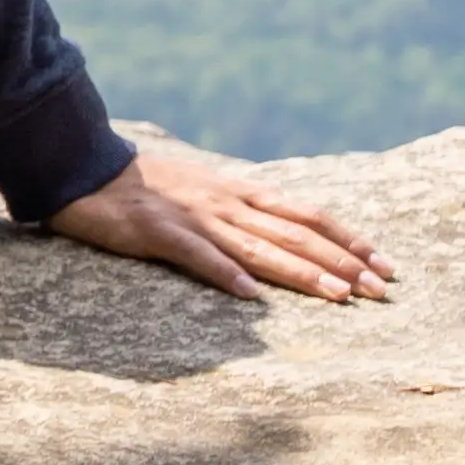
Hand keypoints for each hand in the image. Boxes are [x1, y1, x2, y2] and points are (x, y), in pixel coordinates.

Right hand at [49, 144, 392, 303]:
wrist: (81, 167)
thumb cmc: (142, 184)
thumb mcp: (201, 186)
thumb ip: (238, 204)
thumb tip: (282, 225)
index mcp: (236, 190)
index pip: (305, 214)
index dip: (346, 237)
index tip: (382, 261)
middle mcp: (223, 202)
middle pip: (293, 233)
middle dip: (341, 262)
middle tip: (380, 289)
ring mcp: (192, 216)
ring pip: (257, 247)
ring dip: (301, 273)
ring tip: (339, 296)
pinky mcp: (156, 232)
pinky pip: (196, 255)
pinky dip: (225, 274)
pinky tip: (251, 297)